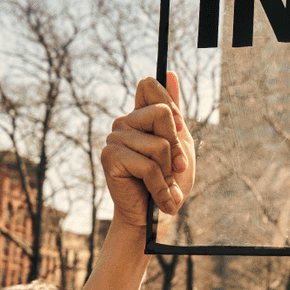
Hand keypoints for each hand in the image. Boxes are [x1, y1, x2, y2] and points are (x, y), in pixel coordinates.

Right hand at [101, 74, 193, 230]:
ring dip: (168, 170)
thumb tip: (170, 73)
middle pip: (162, 112)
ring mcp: (114, 138)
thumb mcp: (179, 143)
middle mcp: (124, 122)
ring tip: (163, 184)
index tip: (179, 131)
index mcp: (139, 115)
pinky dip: (160, 185)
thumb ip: (174, 110)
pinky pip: (149, 165)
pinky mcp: (110, 157)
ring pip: (159, 144)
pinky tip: (159, 197)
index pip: (150, 84)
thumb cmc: (168, 180)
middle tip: (174, 167)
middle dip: (175, 144)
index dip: (171, 106)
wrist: (154, 217)